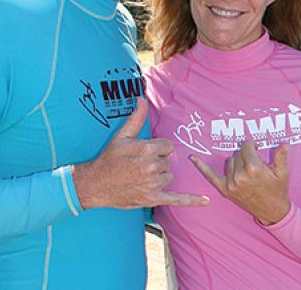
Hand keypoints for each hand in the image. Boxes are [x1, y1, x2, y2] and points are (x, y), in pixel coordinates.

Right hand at [73, 99, 208, 209]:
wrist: (95, 184)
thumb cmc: (108, 159)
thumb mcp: (121, 136)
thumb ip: (136, 118)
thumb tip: (142, 99)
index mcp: (147, 149)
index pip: (168, 146)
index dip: (159, 149)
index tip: (147, 152)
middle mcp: (151, 167)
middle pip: (168, 162)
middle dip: (157, 163)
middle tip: (139, 166)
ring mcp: (153, 184)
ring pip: (169, 176)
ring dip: (160, 177)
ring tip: (141, 177)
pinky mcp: (153, 199)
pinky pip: (176, 199)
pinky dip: (191, 201)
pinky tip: (205, 201)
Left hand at [190, 141, 290, 225]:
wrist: (272, 211)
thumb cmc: (278, 189)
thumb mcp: (282, 172)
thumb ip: (280, 156)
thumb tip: (285, 143)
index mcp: (254, 168)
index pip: (247, 146)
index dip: (253, 145)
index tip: (257, 148)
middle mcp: (240, 176)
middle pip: (238, 153)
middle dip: (246, 154)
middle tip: (255, 161)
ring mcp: (231, 184)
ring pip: (229, 161)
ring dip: (237, 162)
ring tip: (247, 169)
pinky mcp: (225, 190)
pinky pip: (210, 176)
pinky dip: (201, 167)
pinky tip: (192, 157)